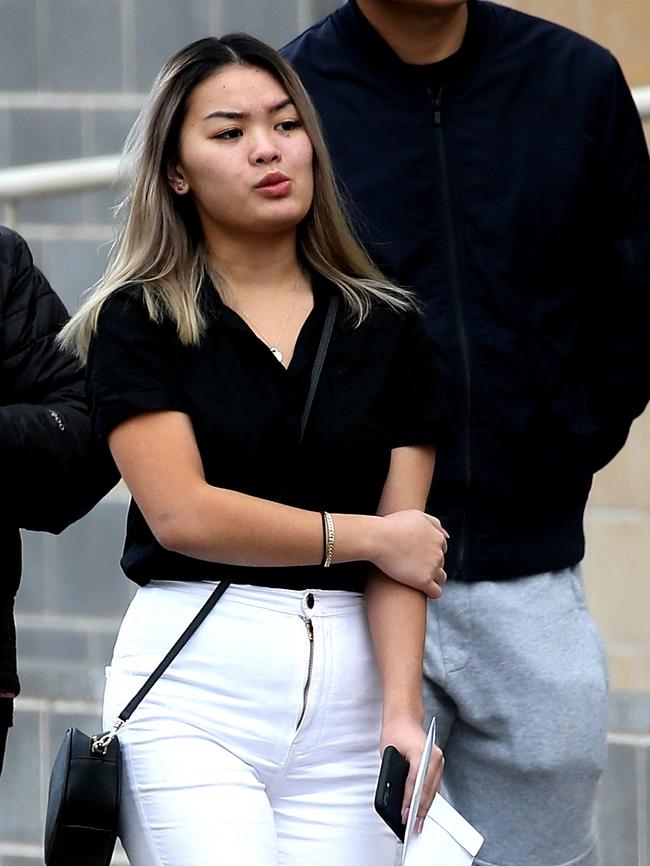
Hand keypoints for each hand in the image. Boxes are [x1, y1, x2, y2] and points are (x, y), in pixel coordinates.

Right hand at [372, 510, 447, 597]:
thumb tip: (447, 537)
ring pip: (441, 578)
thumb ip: (434, 523)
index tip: (417, 555)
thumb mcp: (416, 515)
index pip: (441, 549)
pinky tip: (423, 591)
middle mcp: (439, 553)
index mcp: (438, 538)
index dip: (429, 552)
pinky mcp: (424, 581)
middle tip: (411, 565)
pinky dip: (432, 592)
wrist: (378, 538)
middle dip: (429, 565)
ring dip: (433, 579)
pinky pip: (436, 592)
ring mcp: (432, 568)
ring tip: (417, 578)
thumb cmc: (392, 525)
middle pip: (440, 563)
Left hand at [380, 715, 443, 834]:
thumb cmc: (395, 733)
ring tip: (418, 823)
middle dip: (420, 809)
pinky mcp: (438, 764)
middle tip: (412, 826)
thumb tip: (395, 799)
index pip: (416, 782)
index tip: (405, 816)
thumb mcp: (389, 753)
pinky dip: (428, 797)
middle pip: (427, 789)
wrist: (404, 718)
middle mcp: (434, 756)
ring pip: (433, 789)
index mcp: (422, 751)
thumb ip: (393, 774)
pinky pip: (434, 784)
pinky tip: (423, 809)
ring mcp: (438, 760)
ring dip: (426, 806)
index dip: (410, 801)